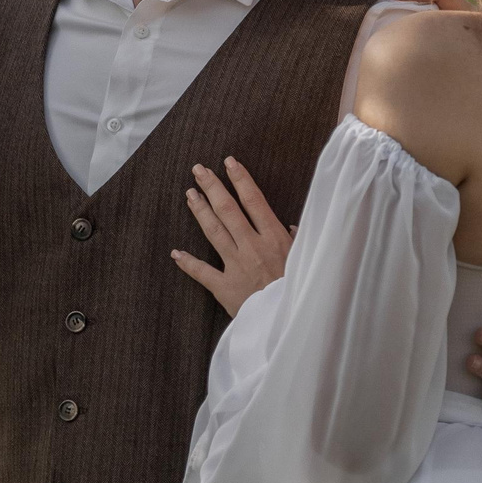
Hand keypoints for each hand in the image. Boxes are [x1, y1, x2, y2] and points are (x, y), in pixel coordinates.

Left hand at [172, 158, 290, 317]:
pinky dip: (188, 263)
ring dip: (200, 212)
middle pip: (228, 210)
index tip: (229, 162)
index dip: (240, 179)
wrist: (291, 320)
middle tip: (198, 170)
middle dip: (212, 187)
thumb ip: (296, 242)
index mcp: (274, 238)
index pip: (254, 201)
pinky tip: (175, 252)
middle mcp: (253, 247)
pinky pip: (202, 273)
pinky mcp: (226, 287)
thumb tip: (290, 229)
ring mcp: (237, 266)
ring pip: (214, 232)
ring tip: (189, 194)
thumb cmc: (300, 289)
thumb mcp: (305, 260)